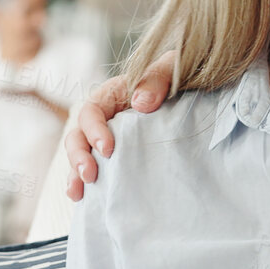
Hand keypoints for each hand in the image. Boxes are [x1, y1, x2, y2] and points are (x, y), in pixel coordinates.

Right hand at [65, 49, 176, 200]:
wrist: (193, 94)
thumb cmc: (177, 77)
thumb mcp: (169, 69)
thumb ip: (156, 79)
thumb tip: (141, 103)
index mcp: (111, 95)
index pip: (91, 111)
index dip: (94, 130)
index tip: (108, 149)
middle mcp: (103, 118)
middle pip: (78, 135)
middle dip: (78, 156)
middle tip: (89, 175)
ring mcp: (106, 138)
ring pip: (80, 155)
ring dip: (75, 174)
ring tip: (77, 193)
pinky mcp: (115, 156)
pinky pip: (95, 168)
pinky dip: (85, 183)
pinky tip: (84, 198)